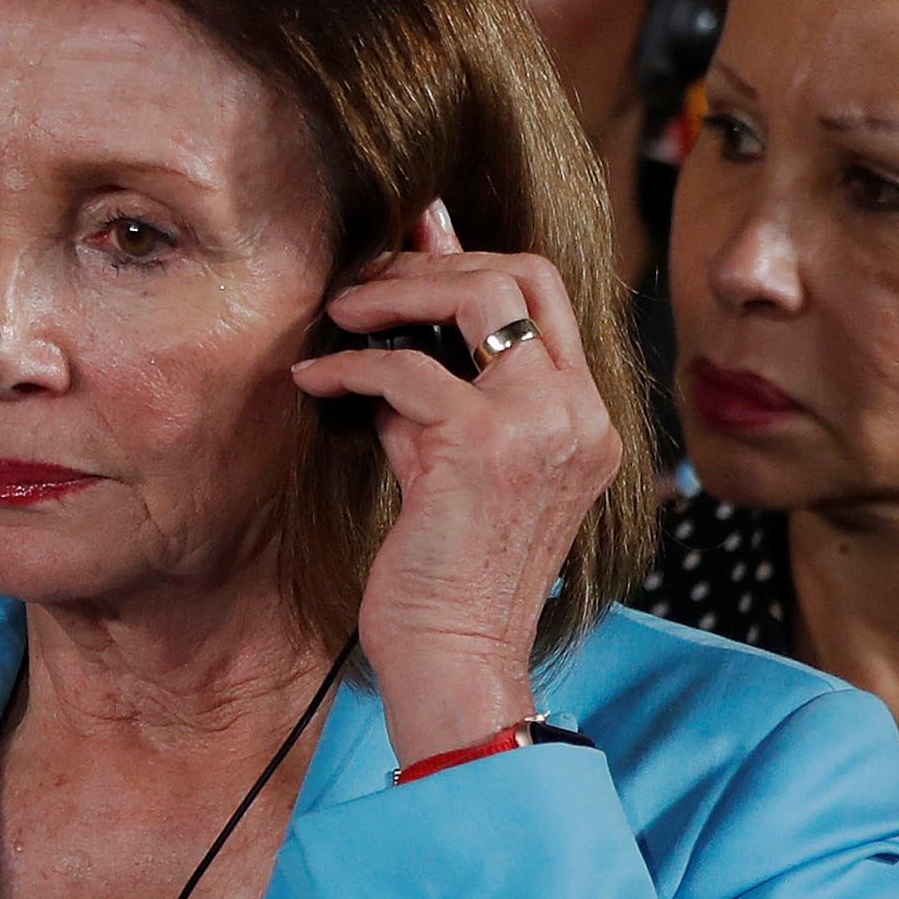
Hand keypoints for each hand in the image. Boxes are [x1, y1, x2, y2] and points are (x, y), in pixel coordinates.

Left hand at [289, 201, 624, 763]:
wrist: (456, 659)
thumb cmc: (443, 578)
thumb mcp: (450, 473)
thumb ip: (439, 405)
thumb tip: (395, 339)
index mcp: (586, 418)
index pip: (549, 297)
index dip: (474, 256)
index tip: (413, 239)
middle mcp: (579, 413)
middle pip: (525, 274)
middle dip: (434, 261)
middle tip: (363, 277)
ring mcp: (540, 427)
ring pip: (480, 297)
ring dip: (395, 293)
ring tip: (337, 310)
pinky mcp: (480, 450)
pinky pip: (407, 371)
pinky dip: (351, 366)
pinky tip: (313, 381)